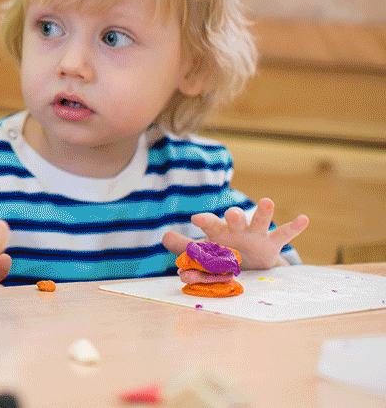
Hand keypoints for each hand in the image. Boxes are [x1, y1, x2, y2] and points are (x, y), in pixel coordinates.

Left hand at [162, 198, 308, 269]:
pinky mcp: (271, 244)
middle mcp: (237, 229)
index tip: (196, 219)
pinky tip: (304, 219)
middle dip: (234, 215)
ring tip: (267, 201)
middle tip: (232, 212)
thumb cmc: (221, 255)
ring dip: (263, 212)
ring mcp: (255, 235)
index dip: (204, 221)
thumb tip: (163, 237)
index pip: (210, 223)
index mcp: (218, 231)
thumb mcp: (203, 253)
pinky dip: (294, 227)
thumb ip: (184, 247)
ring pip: (259, 221)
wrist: (247, 266)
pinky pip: (284, 235)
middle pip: (235, 218)